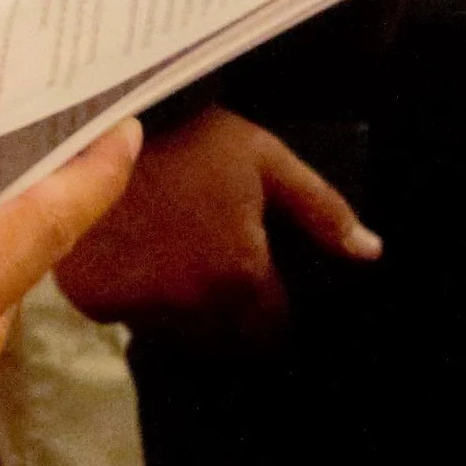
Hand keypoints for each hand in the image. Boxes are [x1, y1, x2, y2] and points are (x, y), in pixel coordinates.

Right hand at [52, 102, 376, 323]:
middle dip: (230, 320)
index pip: (272, 331)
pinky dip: (134, 300)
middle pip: (225, 342)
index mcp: (239, 275)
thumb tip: (371, 252)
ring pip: (174, 335)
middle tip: (220, 276)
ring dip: (182, 316)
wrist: (100, 122)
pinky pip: (126, 317)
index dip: (274, 314)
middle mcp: (191, 306)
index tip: (266, 295)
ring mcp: (138, 307)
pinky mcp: (94, 301)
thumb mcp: (266, 160)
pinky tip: (135, 260)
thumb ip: (322, 211)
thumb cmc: (192, 138)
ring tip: (176, 267)